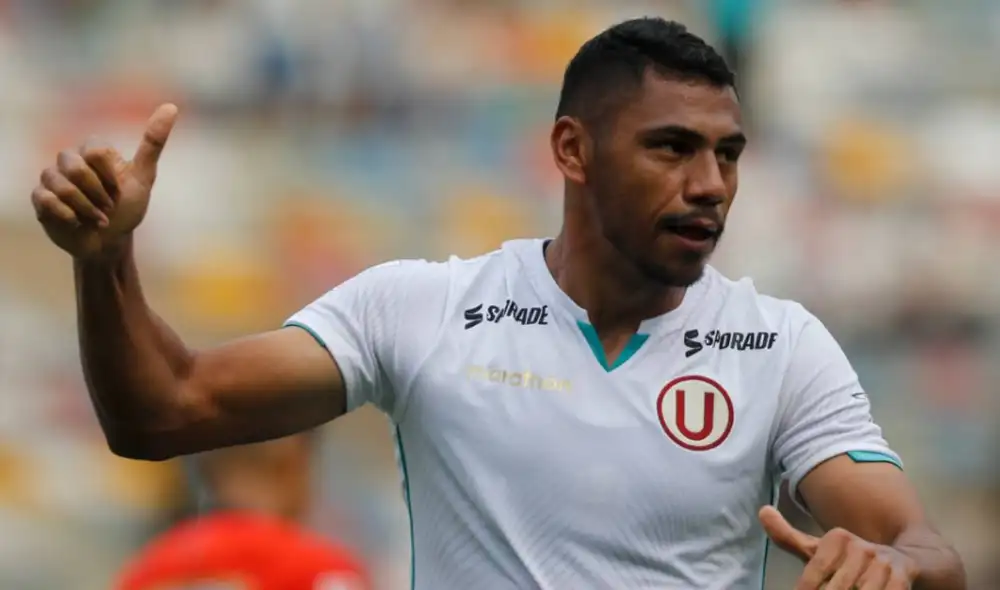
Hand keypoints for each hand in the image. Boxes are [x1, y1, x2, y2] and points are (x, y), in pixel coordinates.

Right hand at [31, 103, 178, 260]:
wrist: (110, 241)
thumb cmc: (127, 208)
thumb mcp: (144, 177)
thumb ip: (153, 143)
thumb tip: (171, 107)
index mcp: (93, 151)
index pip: (95, 150)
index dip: (110, 176)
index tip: (119, 190)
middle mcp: (69, 161)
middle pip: (76, 169)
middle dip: (98, 195)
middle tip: (108, 207)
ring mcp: (52, 178)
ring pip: (62, 186)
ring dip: (86, 209)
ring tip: (96, 218)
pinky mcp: (40, 199)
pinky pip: (47, 200)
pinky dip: (69, 216)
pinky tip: (77, 222)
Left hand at [759, 506, 918, 589]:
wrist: (906, 561)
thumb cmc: (851, 561)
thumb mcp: (819, 549)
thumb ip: (788, 536)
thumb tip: (762, 510)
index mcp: (837, 538)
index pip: (816, 572)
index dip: (807, 588)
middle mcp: (860, 547)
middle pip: (836, 587)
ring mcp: (882, 562)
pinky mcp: (902, 577)